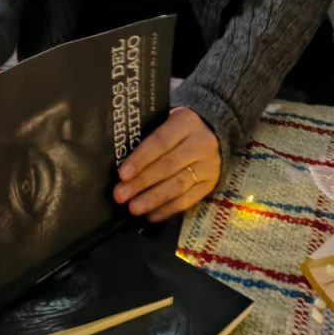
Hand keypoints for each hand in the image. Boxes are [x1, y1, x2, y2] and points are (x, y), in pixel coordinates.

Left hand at [112, 106, 221, 221]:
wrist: (214, 133)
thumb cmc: (178, 127)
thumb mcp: (166, 119)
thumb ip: (148, 134)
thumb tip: (119, 158)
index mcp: (186, 122)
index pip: (160, 142)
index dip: (140, 159)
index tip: (122, 174)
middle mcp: (201, 143)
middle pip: (168, 165)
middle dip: (142, 182)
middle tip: (120, 195)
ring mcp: (208, 165)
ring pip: (178, 185)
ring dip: (153, 199)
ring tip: (133, 208)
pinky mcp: (210, 184)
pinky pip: (188, 200)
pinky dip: (168, 209)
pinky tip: (151, 215)